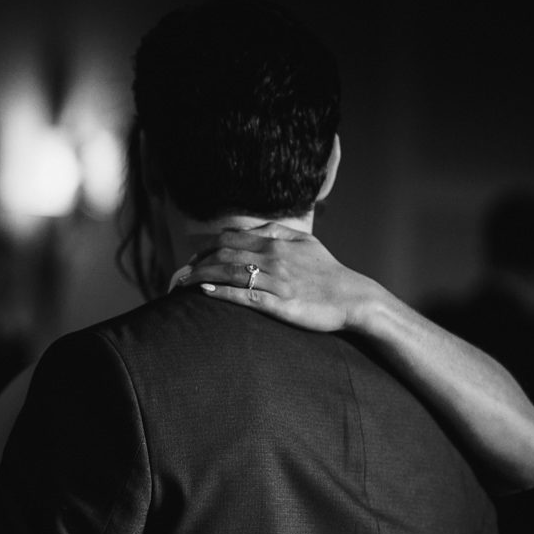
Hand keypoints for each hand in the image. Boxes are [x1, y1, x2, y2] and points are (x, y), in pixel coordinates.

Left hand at [181, 223, 385, 332]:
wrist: (352, 298)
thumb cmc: (326, 271)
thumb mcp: (305, 242)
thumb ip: (275, 232)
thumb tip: (245, 230)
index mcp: (276, 242)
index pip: (229, 240)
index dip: (205, 249)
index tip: (192, 260)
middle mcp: (273, 258)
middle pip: (223, 256)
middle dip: (197, 264)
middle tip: (181, 275)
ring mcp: (276, 281)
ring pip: (230, 274)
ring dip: (202, 278)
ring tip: (183, 285)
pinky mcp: (280, 304)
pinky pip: (245, 296)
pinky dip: (222, 293)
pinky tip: (205, 293)